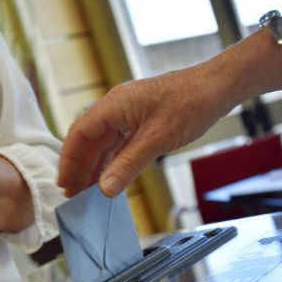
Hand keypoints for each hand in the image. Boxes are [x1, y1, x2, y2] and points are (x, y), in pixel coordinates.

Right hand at [57, 61, 237, 197]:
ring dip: (94, 166)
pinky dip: (112, 161)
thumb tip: (105, 189)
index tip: (64, 183)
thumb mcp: (157, 138)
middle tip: (72, 193)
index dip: (69, 159)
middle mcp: (116, 107)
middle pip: (88, 139)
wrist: (218, 87)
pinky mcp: (141, 120)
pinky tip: (109, 176)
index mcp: (114, 105)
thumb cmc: (191, 102)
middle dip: (79, 166)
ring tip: (86, 191)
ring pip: (103, 143)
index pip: (79, 133)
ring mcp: (129, 113)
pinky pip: (119, 142)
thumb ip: (128, 164)